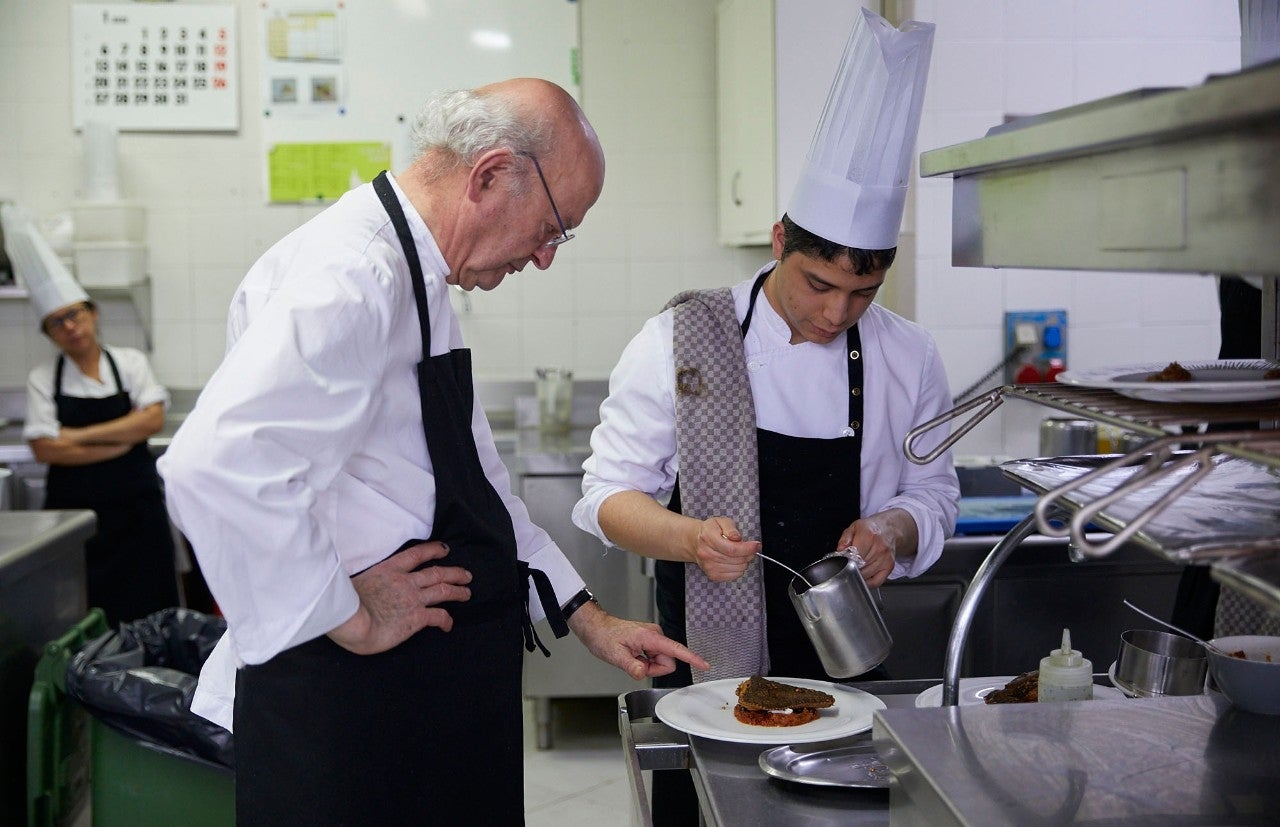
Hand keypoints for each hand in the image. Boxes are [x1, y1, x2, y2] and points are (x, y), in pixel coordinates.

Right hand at [327, 541, 471, 654]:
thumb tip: (362, 589)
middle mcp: (405, 581)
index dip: (433, 550)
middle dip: (454, 572)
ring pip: (444, 590)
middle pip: (436, 572)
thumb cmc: (344, 604)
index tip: (445, 549)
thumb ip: (367, 583)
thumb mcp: (354, 582)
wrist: (350, 620)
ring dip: (458, 592)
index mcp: (389, 570)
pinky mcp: (417, 617)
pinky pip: (438, 616)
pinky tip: (449, 625)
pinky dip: (447, 620)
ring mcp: (413, 598)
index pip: (416, 554)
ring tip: (467, 593)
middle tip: (466, 575)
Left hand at [568, 602, 709, 679]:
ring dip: (648, 666)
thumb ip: (631, 666)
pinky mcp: (650, 642)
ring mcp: (653, 638)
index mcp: (650, 637)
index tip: (705, 665)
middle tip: (635, 663)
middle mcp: (655, 636)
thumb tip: (641, 673)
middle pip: (667, 661)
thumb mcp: (615, 655)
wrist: (597, 628)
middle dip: (653, 668)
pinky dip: (645, 662)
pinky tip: (633, 656)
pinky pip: (654, 659)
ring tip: (632, 658)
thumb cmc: (604, 637)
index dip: (692, 658)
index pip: (676, 649)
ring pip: (661, 661)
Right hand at [691, 517, 759, 581]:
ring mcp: (709, 566)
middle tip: (748, 548)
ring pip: (738, 568)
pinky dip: (739, 569)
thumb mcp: (720, 521)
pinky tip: (734, 561)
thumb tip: (737, 538)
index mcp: (708, 538)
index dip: (748, 548)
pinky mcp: (712, 575)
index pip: (732, 549)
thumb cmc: (710, 531)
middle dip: (748, 553)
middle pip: (736, 560)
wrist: (695, 542)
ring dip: (743, 561)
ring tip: (739, 553)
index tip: (756, 545)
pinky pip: (734, 575)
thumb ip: (730, 528)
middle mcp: (706, 554)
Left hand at [835, 509, 916, 587]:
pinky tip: (863, 577)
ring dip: (858, 575)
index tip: (842, 561)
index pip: (855, 555)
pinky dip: (867, 583)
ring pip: (867, 575)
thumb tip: (840, 551)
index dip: (846, 561)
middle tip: (847, 564)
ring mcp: (885, 559)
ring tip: (856, 568)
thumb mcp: (854, 527)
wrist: (889, 530)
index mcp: (868, 536)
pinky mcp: (889, 567)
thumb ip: (845, 539)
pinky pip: (876, 582)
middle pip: (860, 567)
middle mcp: (879, 548)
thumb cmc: (870, 529)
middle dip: (850, 568)